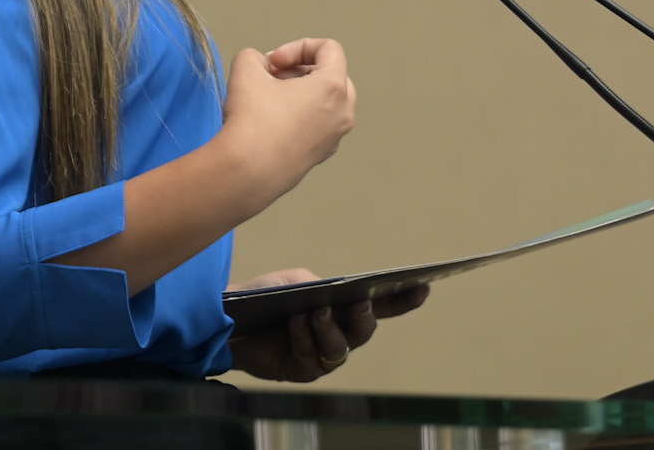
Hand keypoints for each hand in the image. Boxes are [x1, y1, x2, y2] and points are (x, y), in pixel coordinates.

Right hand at [218, 39, 356, 205]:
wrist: (246, 174)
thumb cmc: (251, 118)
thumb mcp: (246, 68)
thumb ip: (255, 56)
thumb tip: (262, 68)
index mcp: (333, 88)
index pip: (329, 49)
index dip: (298, 46)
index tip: (273, 63)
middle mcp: (343, 113)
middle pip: (332, 75)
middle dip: (301, 69)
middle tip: (273, 78)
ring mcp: (334, 138)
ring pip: (325, 102)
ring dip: (300, 92)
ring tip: (270, 99)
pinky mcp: (320, 157)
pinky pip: (317, 125)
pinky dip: (300, 116)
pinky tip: (271, 124)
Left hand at [228, 281, 430, 382]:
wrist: (229, 321)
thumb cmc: (265, 298)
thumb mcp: (293, 282)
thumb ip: (316, 285)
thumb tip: (330, 298)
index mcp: (343, 309)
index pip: (381, 305)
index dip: (403, 299)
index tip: (424, 286)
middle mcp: (338, 334)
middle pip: (365, 330)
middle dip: (365, 317)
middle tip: (359, 303)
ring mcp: (322, 356)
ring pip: (340, 348)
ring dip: (329, 328)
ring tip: (316, 311)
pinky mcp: (302, 371)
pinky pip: (312, 358)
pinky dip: (304, 338)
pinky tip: (296, 322)